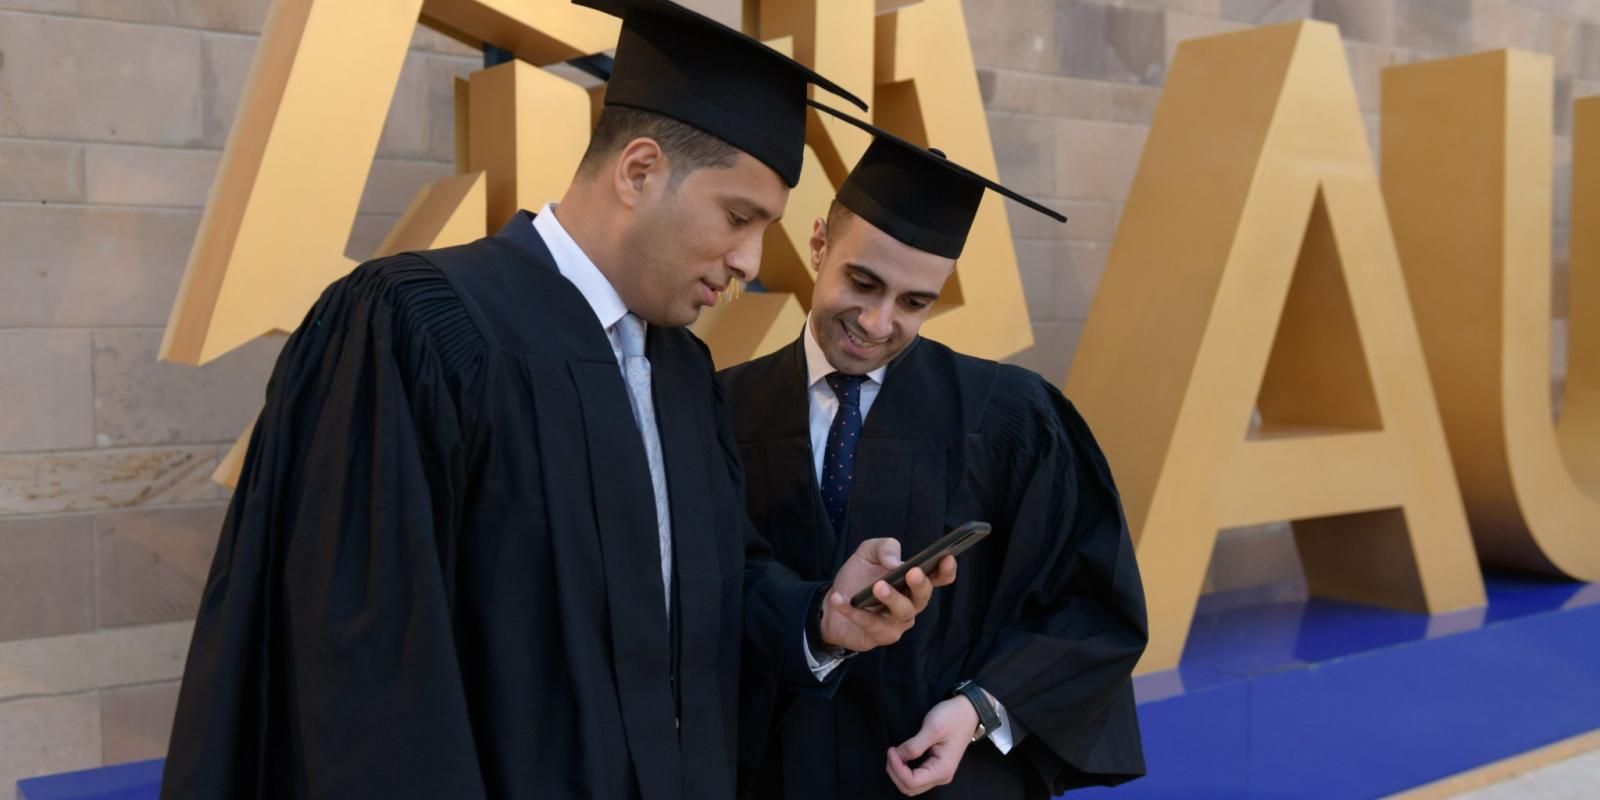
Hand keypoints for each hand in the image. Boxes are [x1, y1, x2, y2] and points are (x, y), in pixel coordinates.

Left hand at [818, 538, 956, 652]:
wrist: (831, 603)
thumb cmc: (857, 577)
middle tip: (912, 572)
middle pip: (923, 597)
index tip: (947, 557)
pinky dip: (854, 611)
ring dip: (891, 598)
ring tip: (877, 586)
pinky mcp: (880, 636)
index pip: (938, 577)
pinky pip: (870, 624)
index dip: (946, 570)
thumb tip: (895, 562)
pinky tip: (840, 598)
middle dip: (920, 584)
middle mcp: (911, 603)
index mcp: (913, 582)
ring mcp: (898, 622)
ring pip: (902, 613)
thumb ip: (884, 548)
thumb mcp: (868, 553)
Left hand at [886, 697, 979, 794]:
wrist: (968, 712)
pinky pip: (915, 777)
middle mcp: (941, 776)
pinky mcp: (934, 767)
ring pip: (911, 785)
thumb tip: (899, 756)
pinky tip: (901, 756)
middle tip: (891, 752)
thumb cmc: (953, 718)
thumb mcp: (933, 728)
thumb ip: (914, 745)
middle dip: (895, 772)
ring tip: (895, 753)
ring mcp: (938, 773)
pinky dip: (903, 770)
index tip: (892, 750)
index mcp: (942, 769)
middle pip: (909, 788)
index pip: (911, 782)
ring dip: (898, 772)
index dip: (896, 768)